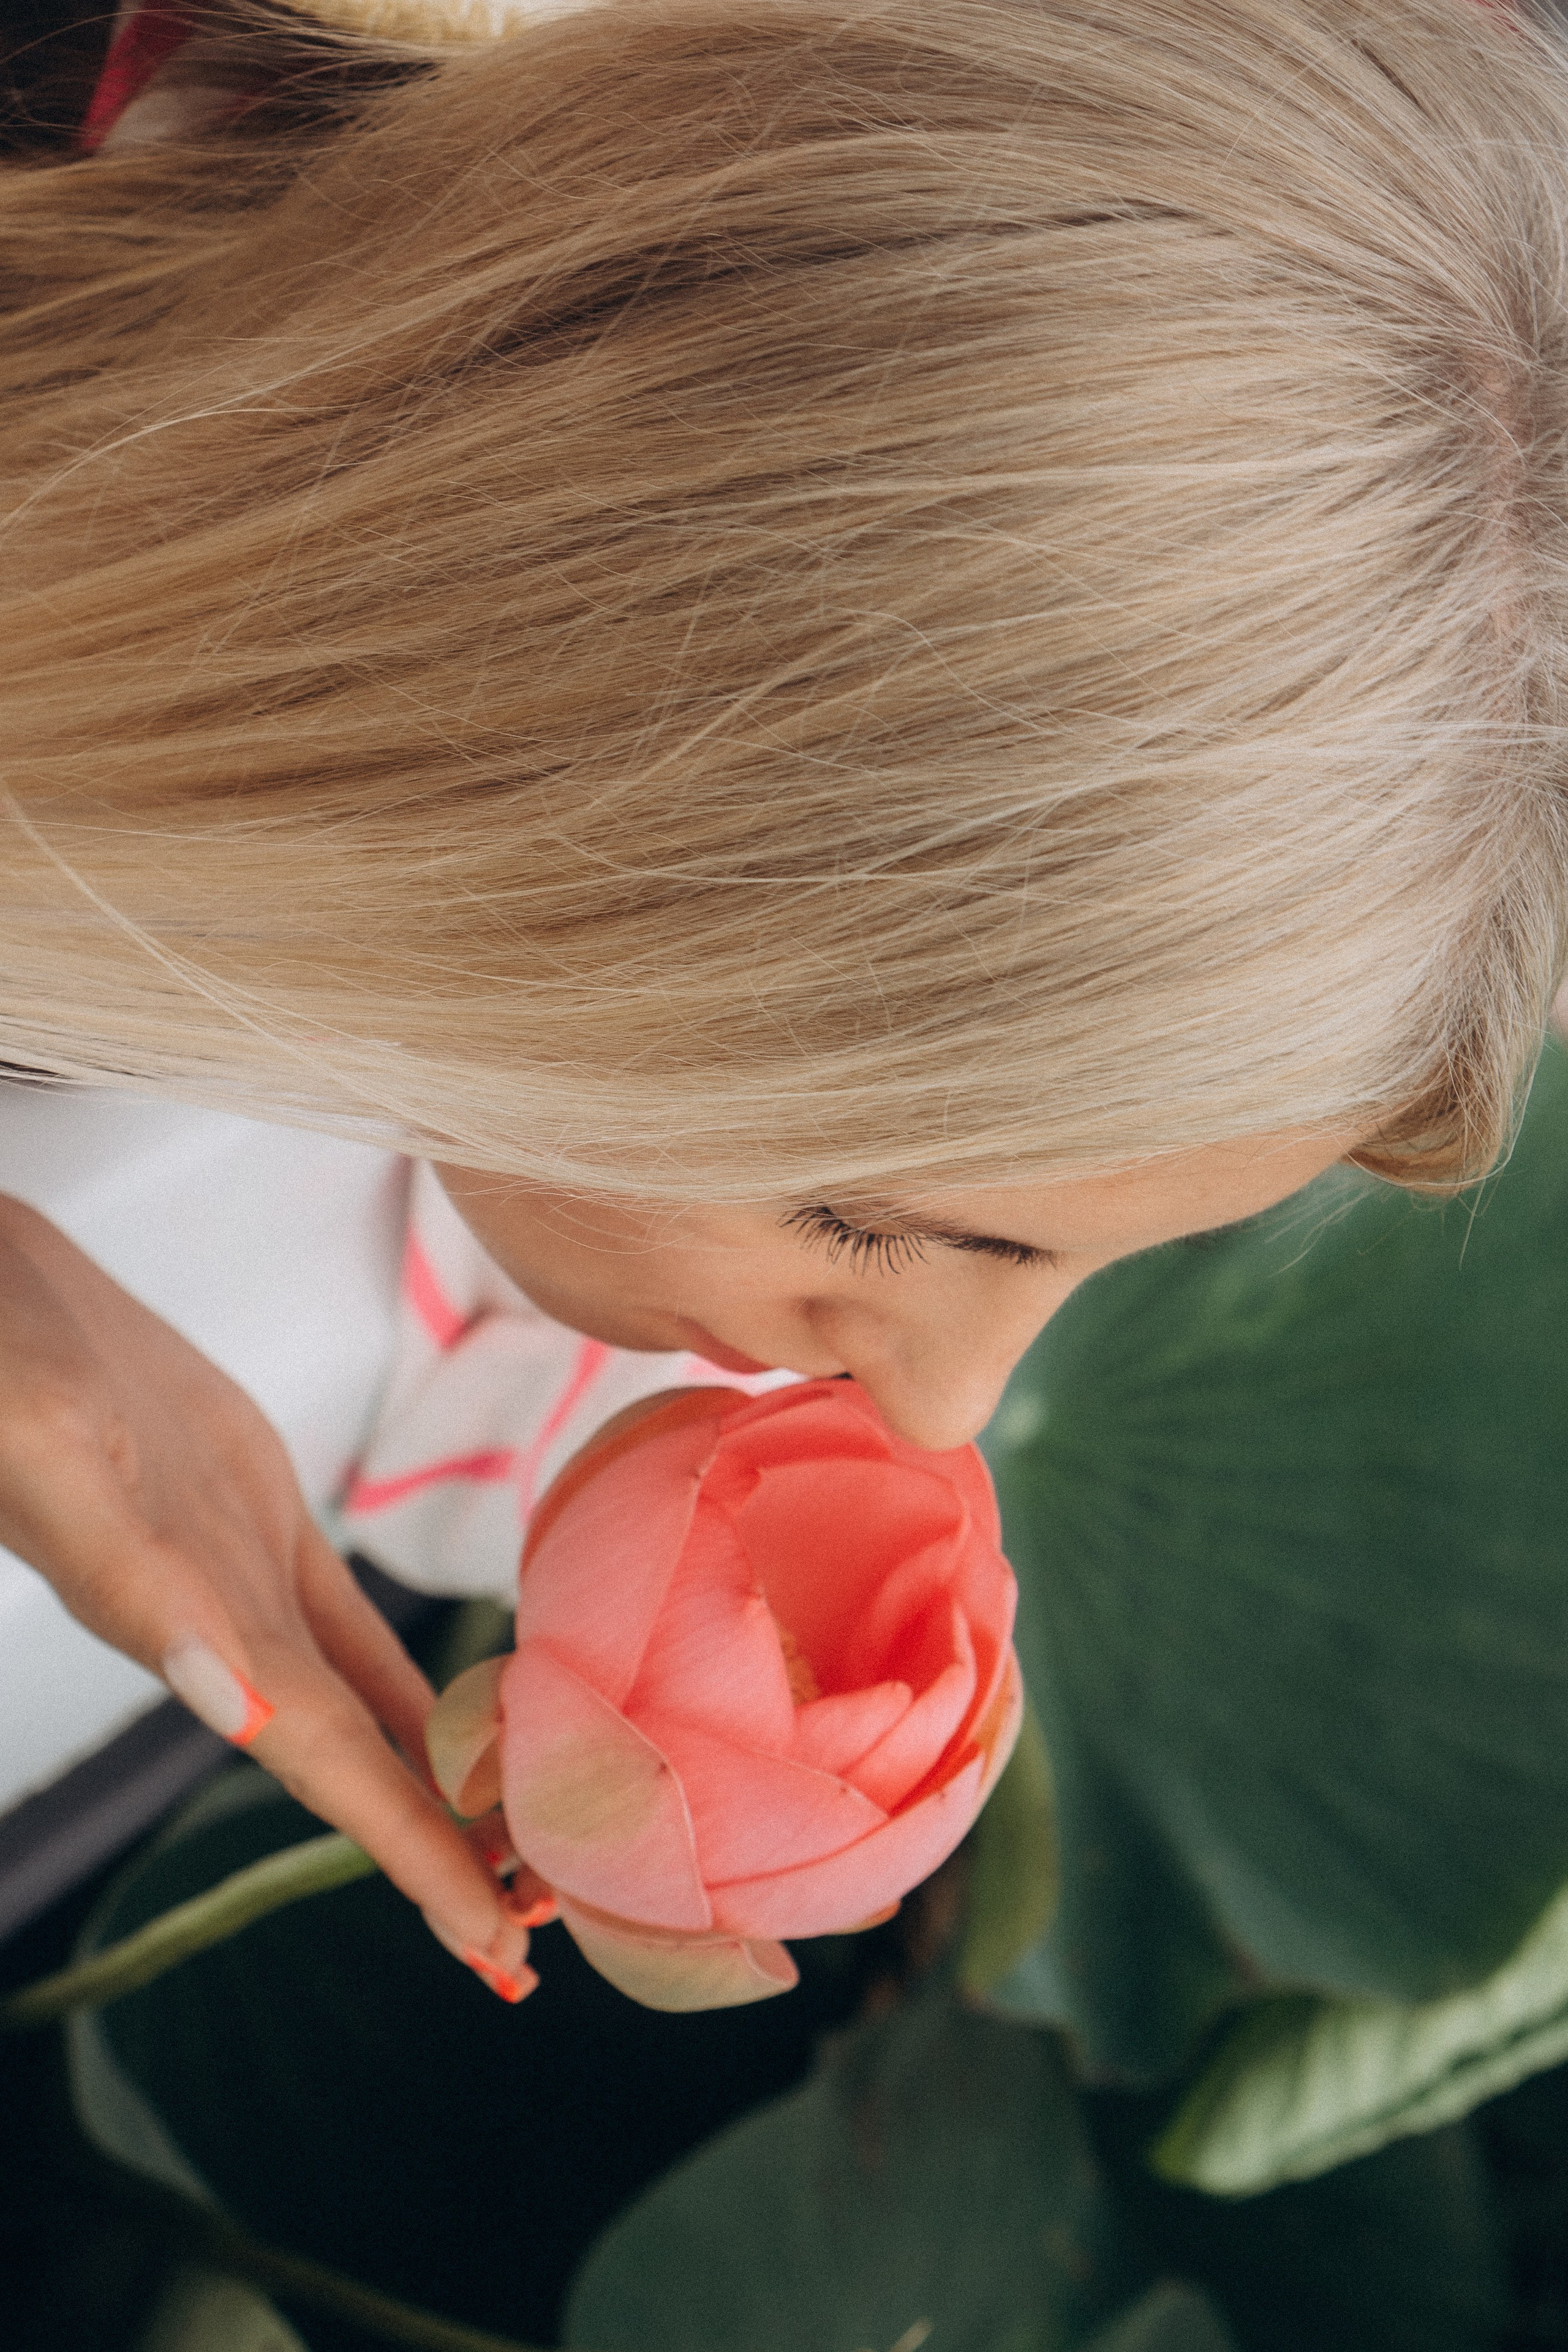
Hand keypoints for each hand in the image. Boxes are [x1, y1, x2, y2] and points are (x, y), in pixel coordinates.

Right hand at [0, 1194, 533, 1996]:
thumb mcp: (49, 1460)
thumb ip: (134, 1582)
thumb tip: (230, 1697)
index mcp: (193, 1628)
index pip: (331, 1766)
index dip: (412, 1854)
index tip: (496, 1943)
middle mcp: (225, 1625)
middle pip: (363, 1762)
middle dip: (446, 1853)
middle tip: (544, 1932)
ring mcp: (243, 1575)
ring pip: (362, 1701)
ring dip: (434, 1782)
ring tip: (517, 1855)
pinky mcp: (255, 1516)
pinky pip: (348, 1621)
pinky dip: (402, 1679)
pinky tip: (454, 1715)